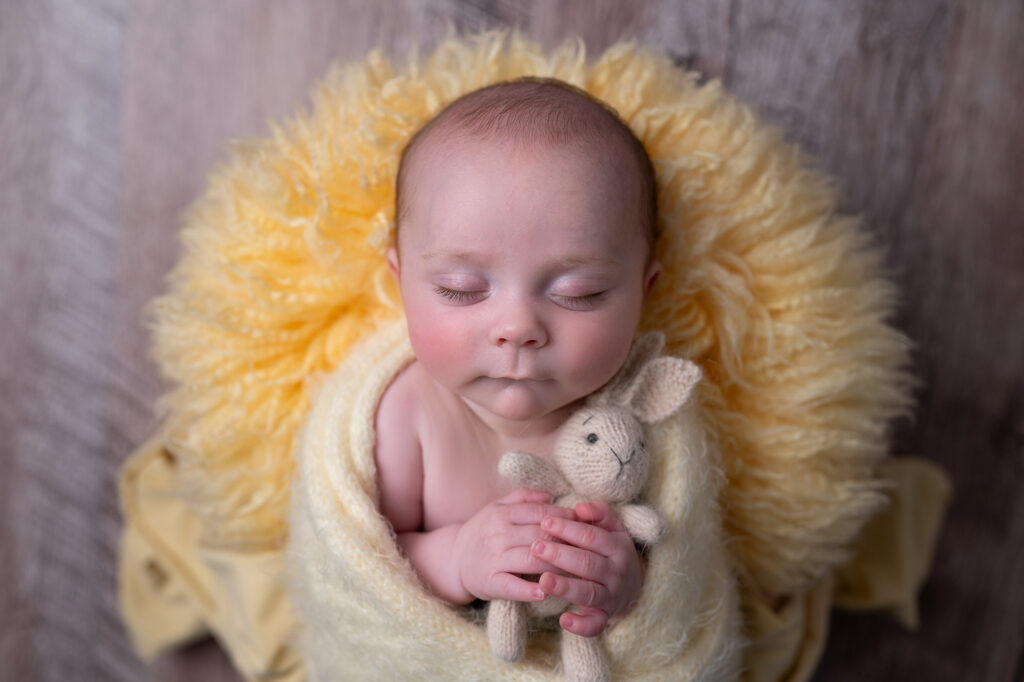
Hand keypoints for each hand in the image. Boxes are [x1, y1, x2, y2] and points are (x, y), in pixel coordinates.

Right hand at [452, 488, 573, 602]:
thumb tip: (550, 496)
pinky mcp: (490, 581)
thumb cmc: (484, 530)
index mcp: (503, 514)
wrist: (454, 558)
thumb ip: (523, 497)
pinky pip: (512, 586)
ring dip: (557, 565)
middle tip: (591, 549)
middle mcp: (498, 534)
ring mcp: (494, 558)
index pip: (541, 513)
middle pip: (541, 536)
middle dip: (567, 542)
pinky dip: (528, 590)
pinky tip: (545, 592)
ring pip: (532, 560)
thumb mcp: (497, 507)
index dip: (566, 518)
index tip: (585, 523)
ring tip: (579, 571)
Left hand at [531, 500, 643, 636]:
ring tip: (543, 580)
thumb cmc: (611, 550)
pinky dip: (580, 625)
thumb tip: (579, 508)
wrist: (633, 585)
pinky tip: (563, 619)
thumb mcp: (612, 528)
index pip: (591, 536)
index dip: (568, 528)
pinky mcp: (604, 617)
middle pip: (587, 563)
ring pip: (588, 592)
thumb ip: (599, 513)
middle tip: (536, 547)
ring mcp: (611, 596)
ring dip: (565, 587)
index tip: (545, 522)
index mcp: (618, 547)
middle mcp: (616, 573)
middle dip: (560, 555)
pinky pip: (594, 624)